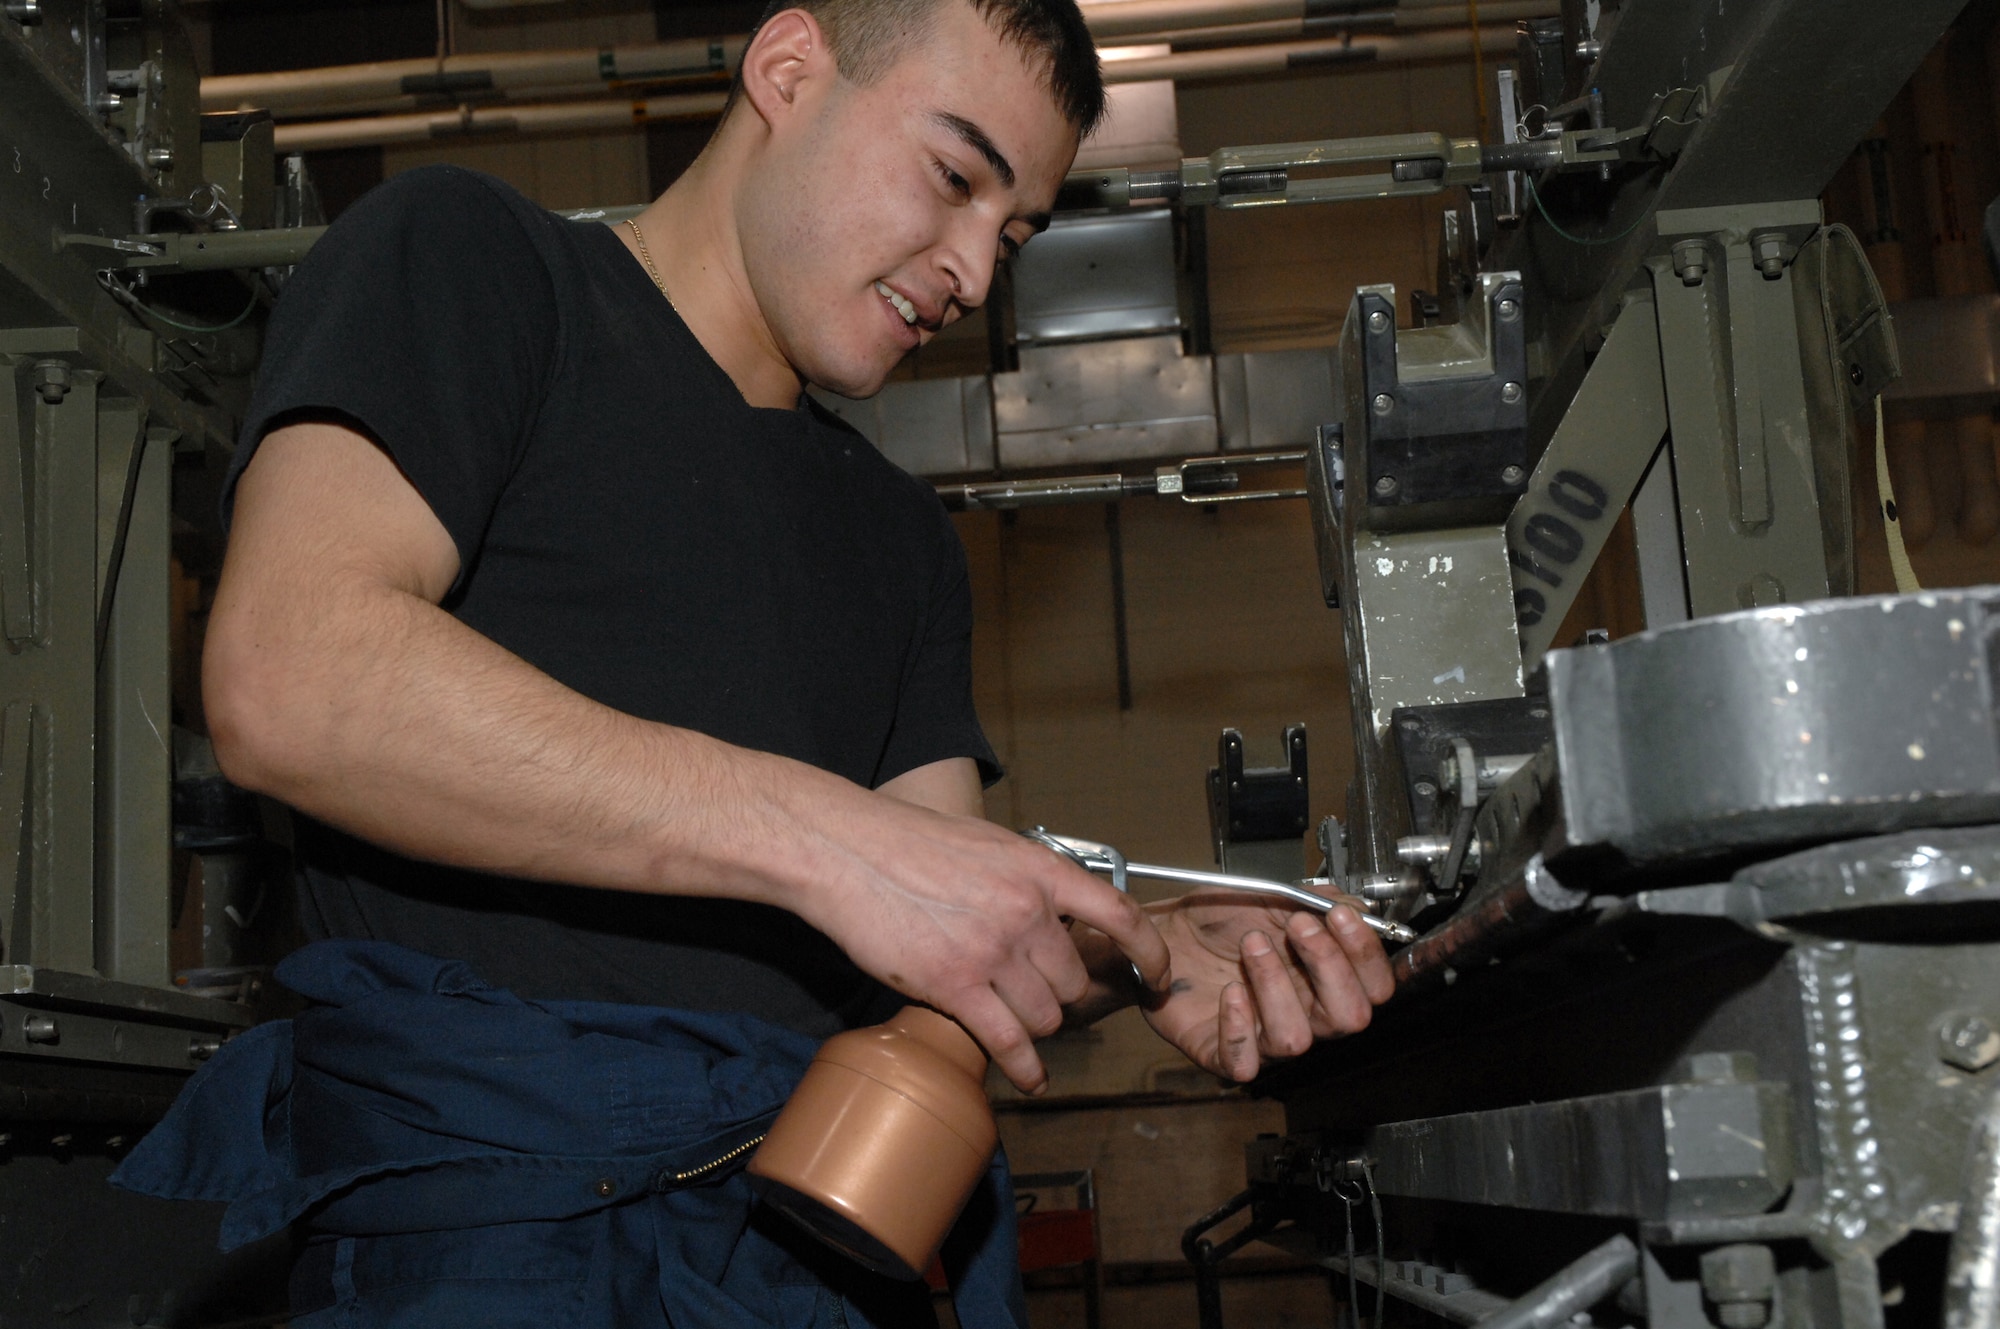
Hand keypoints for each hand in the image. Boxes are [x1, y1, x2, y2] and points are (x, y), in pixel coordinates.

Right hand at [795, 795, 1170, 1093]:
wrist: (848, 852)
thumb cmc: (907, 842)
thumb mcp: (988, 845)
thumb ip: (1027, 879)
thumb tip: (1051, 910)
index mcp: (1040, 871)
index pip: (1120, 915)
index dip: (1149, 952)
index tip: (1158, 975)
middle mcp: (1027, 912)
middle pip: (1074, 981)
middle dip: (1059, 993)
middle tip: (1035, 994)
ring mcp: (993, 951)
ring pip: (1046, 1015)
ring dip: (1035, 1025)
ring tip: (1013, 1019)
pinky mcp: (955, 987)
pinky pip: (1009, 1042)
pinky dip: (1026, 1068)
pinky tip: (1030, 1077)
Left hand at [1140, 895, 1393, 1081]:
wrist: (1166, 932)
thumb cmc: (1221, 922)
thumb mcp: (1271, 897)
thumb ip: (1316, 900)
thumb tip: (1356, 906)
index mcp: (1325, 979)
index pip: (1375, 986)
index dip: (1365, 954)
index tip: (1338, 914)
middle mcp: (1304, 1014)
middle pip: (1349, 1018)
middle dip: (1328, 966)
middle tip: (1297, 926)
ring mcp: (1264, 1038)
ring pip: (1295, 1039)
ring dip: (1275, 985)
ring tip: (1250, 945)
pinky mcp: (1221, 1053)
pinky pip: (1244, 1062)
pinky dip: (1238, 1027)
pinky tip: (1229, 991)